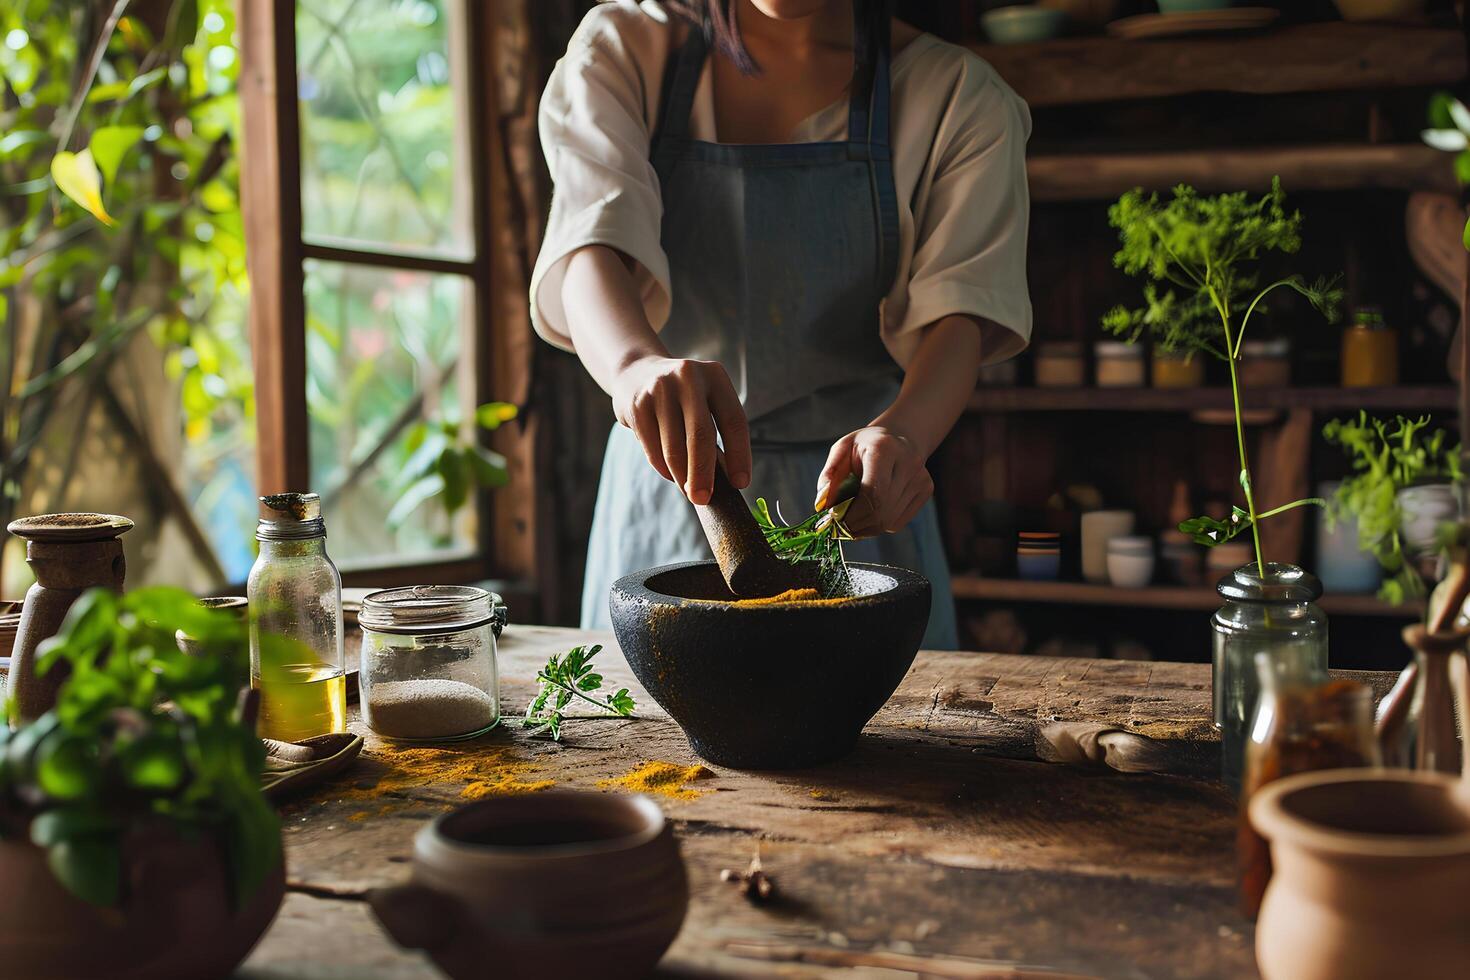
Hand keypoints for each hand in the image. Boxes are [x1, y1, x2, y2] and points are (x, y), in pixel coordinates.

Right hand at [611, 356, 750, 504]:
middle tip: (703, 499)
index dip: (740, 455)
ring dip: (681, 476)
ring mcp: (660, 389)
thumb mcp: (705, 400)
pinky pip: (652, 448)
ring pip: (673, 446)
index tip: (741, 484)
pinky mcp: (638, 405)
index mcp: (715, 376)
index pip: (734, 421)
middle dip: (703, 473)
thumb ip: (717, 430)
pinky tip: (670, 474)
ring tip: (689, 490)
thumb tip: (727, 480)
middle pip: (701, 435)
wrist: (637, 372)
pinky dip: (663, 468)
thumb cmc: (683, 397)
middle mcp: (689, 378)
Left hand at [816, 427, 931, 537]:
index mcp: (885, 449)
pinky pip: (898, 522)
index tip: (835, 520)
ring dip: (866, 528)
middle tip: (840, 528)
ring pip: (890, 521)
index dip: (853, 514)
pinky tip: (870, 514)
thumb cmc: (866, 445)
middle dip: (857, 525)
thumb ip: (829, 475)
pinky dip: (880, 526)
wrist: (899, 436)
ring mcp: (920, 478)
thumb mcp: (842, 450)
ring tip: (852, 522)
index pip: (872, 493)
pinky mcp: (926, 490)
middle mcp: (908, 463)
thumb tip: (822, 504)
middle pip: (882, 510)